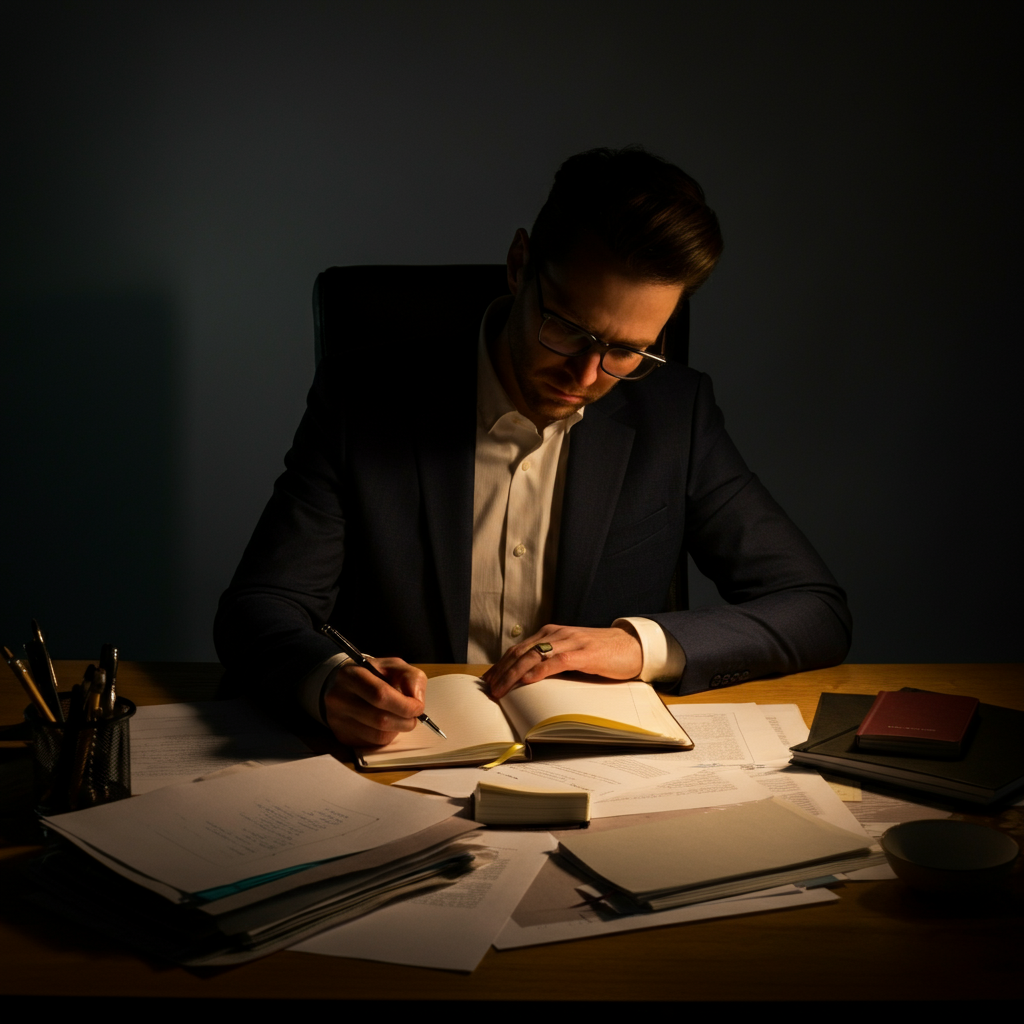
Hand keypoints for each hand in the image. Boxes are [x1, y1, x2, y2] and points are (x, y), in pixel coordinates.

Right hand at [323, 657, 426, 746]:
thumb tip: (416, 700)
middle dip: (405, 720)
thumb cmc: (373, 675)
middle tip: (413, 716)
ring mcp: (337, 719)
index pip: (380, 695)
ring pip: (378, 735)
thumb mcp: (394, 666)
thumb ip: (411, 677)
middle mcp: (339, 698)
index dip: (404, 705)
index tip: (418, 707)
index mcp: (351, 675)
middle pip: (380, 719)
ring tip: (399, 718)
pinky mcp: (342, 736)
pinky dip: (386, 736)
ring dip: (397, 729)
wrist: (345, 685)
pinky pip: (372, 743)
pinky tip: (386, 724)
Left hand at [482, 624, 642, 699]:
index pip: (519, 648)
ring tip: (501, 689)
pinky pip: (556, 661)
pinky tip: (527, 680)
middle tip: (489, 688)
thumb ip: (553, 661)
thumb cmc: (602, 653)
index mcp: (552, 633)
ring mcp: (570, 642)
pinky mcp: (584, 653)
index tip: (488, 679)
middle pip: (521, 652)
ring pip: (533, 655)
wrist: (632, 646)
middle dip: (501, 670)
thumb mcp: (572, 654)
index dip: (501, 664)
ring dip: (513, 673)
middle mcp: (557, 634)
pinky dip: (539, 670)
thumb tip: (529, 680)